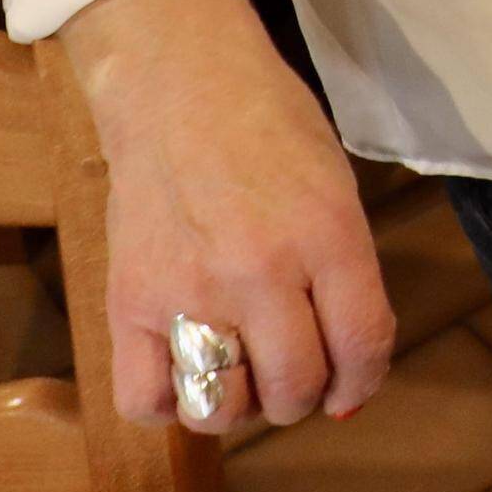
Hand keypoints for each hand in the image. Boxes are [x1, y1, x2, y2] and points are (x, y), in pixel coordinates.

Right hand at [63, 0, 392, 430]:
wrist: (179, 84)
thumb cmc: (270, 127)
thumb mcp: (335, 188)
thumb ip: (346, 275)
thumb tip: (348, 370)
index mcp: (329, 235)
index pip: (362, 345)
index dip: (362, 381)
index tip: (349, 389)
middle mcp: (262, 271)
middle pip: (294, 387)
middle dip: (303, 396)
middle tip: (291, 374)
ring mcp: (190, 290)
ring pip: (222, 408)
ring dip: (239, 408)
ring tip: (238, 374)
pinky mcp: (129, 301)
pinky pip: (146, 399)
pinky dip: (169, 404)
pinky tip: (183, 372)